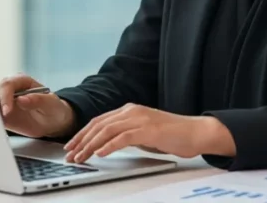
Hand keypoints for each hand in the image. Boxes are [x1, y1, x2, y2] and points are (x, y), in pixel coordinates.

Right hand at [0, 73, 74, 138]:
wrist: (51, 121)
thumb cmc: (53, 109)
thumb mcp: (51, 105)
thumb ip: (37, 100)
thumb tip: (21, 99)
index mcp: (22, 81)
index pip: (7, 85)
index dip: (5, 97)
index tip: (8, 111)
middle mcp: (9, 89)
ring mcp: (3, 101)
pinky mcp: (0, 113)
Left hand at [63, 103, 235, 162]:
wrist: (195, 132)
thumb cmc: (172, 135)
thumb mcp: (144, 133)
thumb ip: (127, 134)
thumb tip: (108, 144)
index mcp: (130, 110)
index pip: (99, 121)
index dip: (82, 133)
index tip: (72, 146)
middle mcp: (132, 111)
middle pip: (99, 124)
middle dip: (81, 140)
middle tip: (70, 154)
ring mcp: (140, 119)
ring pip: (107, 130)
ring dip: (91, 145)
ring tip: (81, 156)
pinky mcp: (148, 130)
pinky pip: (123, 137)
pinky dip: (109, 145)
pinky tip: (100, 153)